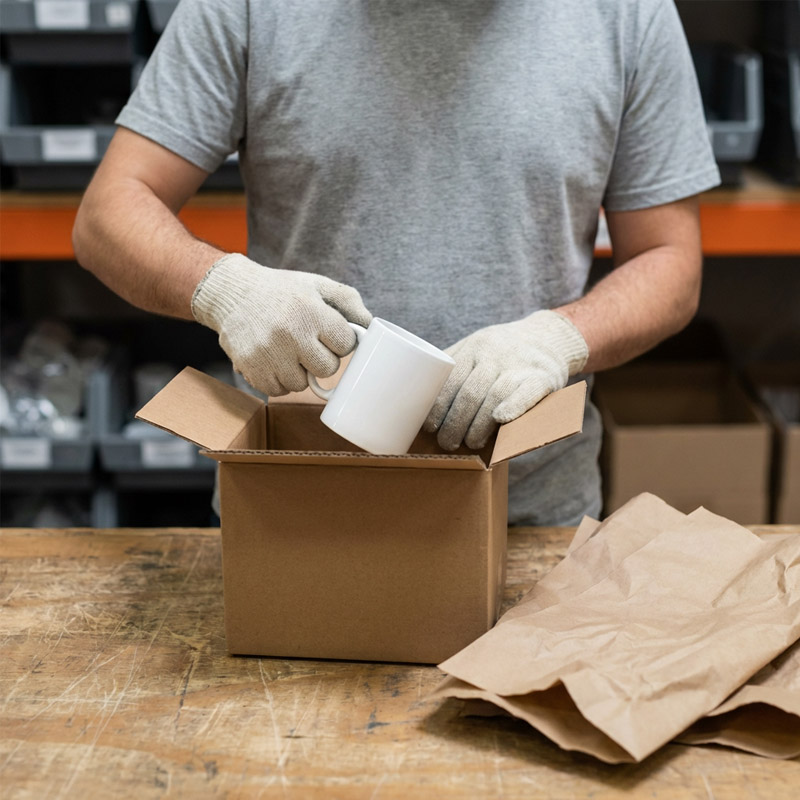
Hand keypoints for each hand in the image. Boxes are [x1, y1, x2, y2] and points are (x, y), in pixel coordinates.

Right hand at [191, 253, 371, 395]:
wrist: (232, 292)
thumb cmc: (281, 290)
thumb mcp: (317, 284)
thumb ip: (349, 301)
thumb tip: (371, 326)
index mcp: (311, 311)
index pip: (346, 344)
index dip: (340, 341)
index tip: (329, 334)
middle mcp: (291, 333)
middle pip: (328, 369)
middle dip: (322, 359)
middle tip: (309, 344)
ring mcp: (269, 353)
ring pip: (302, 384)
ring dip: (299, 372)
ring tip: (289, 351)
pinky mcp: (251, 368)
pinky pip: (278, 391)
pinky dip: (279, 380)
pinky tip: (274, 360)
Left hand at [424, 310, 587, 449]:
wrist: (550, 336)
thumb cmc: (504, 351)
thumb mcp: (477, 347)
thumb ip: (455, 366)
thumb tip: (420, 397)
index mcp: (474, 347)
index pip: (450, 380)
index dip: (437, 406)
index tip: (429, 426)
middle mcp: (494, 353)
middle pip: (469, 392)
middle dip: (454, 423)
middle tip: (447, 442)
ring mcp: (519, 365)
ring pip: (493, 397)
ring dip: (478, 425)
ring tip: (470, 443)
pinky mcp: (542, 377)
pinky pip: (526, 392)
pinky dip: (513, 406)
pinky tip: (501, 420)